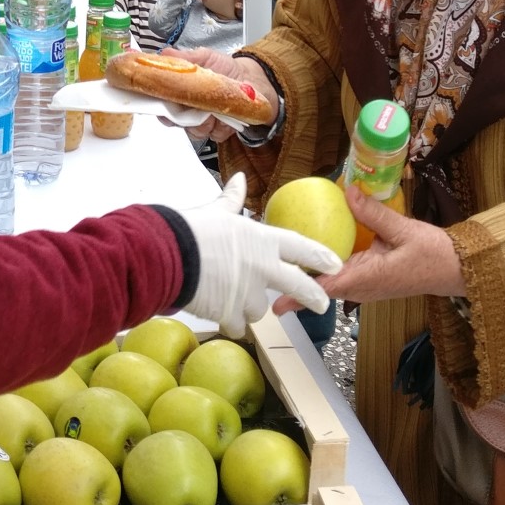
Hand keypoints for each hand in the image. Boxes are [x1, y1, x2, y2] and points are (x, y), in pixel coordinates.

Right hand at [166, 47, 275, 144]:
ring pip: (193, 130)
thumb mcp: (206, 57)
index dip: (157, 103)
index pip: (159, 102)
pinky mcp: (217, 131)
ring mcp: (202, 122)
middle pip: (173, 120)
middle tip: (193, 101)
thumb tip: (164, 55)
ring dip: (204, 119)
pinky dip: (221, 125)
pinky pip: (213, 134)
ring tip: (216, 104)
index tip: (161, 100)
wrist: (253, 80)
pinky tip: (227, 114)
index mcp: (179, 91)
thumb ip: (184, 58)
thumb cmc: (227, 69)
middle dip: (183, 113)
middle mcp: (187, 108)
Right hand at [179, 174, 341, 336]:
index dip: (319, 255)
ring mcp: (248, 294)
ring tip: (233, 299)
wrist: (170, 256)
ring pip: (260, 309)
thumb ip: (232, 200)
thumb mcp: (217, 212)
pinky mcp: (232, 313)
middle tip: (323, 304)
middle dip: (313, 296)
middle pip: (298, 285)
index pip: (300, 247)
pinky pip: (237, 325)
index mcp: (262, 240)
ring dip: (250, 308)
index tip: (335, 263)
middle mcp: (262, 268)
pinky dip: (231, 322)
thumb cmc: (192, 230)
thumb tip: (238, 180)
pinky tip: (221, 315)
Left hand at [274, 185, 463, 311]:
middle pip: (322, 288)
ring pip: (331, 283)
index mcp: (369, 277)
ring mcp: (366, 286)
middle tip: (269, 272)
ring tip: (284, 261)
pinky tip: (318, 249)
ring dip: (310, 275)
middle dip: (297, 283)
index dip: (301, 294)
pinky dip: (328, 266)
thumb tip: (347, 191)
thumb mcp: (403, 229)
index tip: (278, 302)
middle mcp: (363, 287)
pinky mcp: (371, 280)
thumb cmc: (433, 253)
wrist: (455, 268)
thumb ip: (373, 213)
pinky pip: (343, 275)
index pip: (328, 288)